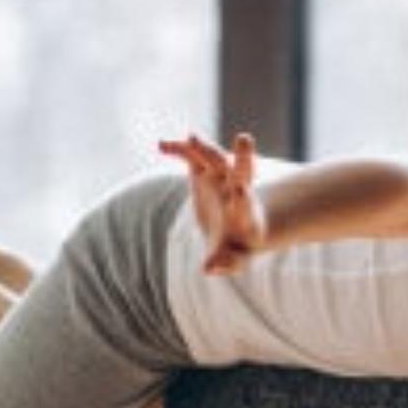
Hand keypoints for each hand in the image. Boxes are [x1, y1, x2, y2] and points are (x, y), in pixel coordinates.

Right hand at [158, 132, 263, 274]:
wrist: (237, 225)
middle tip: (245, 140)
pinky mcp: (204, 169)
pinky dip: (179, 149)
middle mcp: (238, 189)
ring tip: (190, 138)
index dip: (242, 197)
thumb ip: (225, 263)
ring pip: (216, 157)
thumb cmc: (237, 246)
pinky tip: (161, 145)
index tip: (239, 188)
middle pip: (244, 170)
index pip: (246, 204)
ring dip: (204, 148)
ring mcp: (223, 175)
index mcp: (247, 213)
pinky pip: (191, 155)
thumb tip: (208, 269)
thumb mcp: (234, 258)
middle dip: (244, 157)